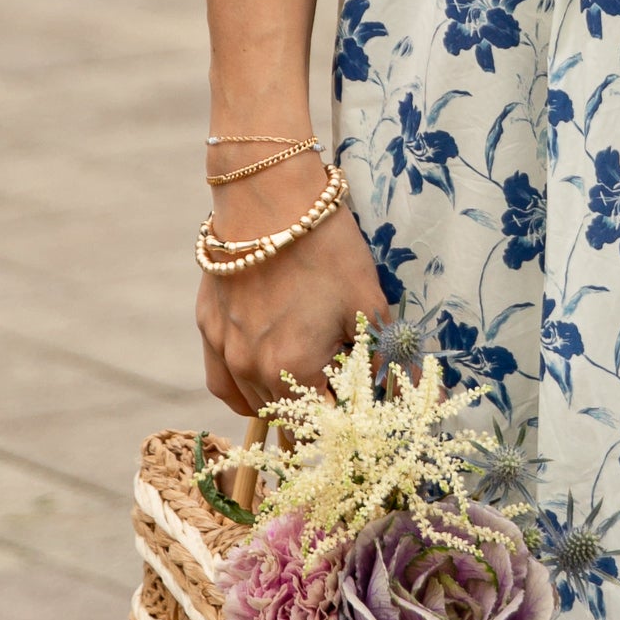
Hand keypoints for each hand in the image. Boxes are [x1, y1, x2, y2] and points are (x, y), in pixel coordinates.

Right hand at [197, 155, 392, 419]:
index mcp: (293, 368)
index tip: (364, 405)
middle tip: (342, 390)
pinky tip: (263, 386)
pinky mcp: (208, 328)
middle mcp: (250, 368)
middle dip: (318, 411)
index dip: (348, 418)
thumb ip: (384, 357)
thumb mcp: (367, 304)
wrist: (269, 196)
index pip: (323, 423)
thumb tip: (410, 394)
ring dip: (282, 403)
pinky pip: (222, 381)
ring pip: (254, 405)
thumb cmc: (324, 248)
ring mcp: (224, 350)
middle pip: (288, 419)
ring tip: (309, 383)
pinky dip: (244, 391)